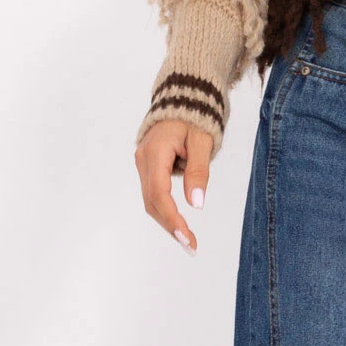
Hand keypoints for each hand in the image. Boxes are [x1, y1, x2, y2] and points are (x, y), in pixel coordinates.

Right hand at [136, 120, 213, 253]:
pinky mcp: (147, 166)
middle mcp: (143, 159)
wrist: (184, 98)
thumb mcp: (202, 141)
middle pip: (152, 201)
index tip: (186, 238)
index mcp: (156, 151)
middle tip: (190, 246)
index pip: (159, 193)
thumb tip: (196, 204)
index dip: (171, 218)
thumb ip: (198, 171)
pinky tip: (178, 223)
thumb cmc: (195, 118)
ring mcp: (143, 163)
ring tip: (187, 240)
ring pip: (151, 200)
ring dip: (167, 221)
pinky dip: (165, 210)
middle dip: (170, 226)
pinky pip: (153, 193)